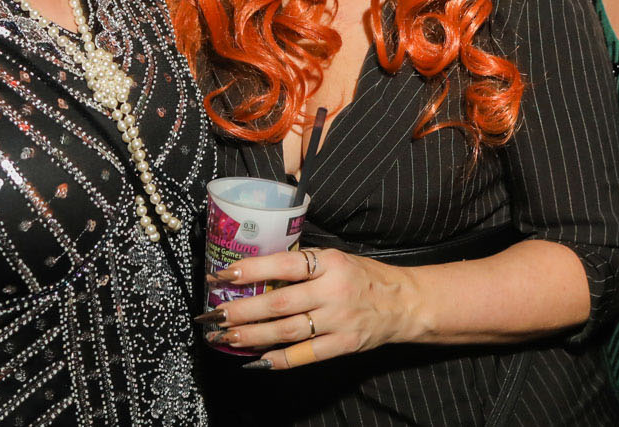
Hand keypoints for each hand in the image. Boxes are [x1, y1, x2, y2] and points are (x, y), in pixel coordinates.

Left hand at [197, 248, 418, 369]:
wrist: (405, 303)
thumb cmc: (364, 276)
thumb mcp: (336, 258)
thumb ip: (304, 264)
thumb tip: (258, 270)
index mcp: (329, 263)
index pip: (283, 265)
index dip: (250, 271)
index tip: (221, 276)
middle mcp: (332, 291)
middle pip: (278, 303)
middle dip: (241, 311)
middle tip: (214, 316)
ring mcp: (337, 321)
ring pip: (286, 331)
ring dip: (252, 336)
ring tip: (225, 338)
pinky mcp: (342, 346)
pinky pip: (304, 356)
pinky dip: (278, 360)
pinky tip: (255, 361)